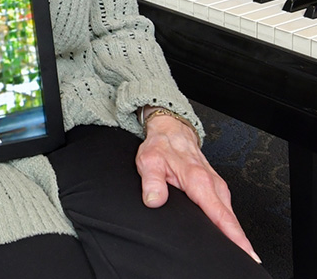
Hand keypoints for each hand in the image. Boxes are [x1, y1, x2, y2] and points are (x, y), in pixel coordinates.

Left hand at [135, 112, 260, 262]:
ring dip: (233, 234)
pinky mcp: (217, 188)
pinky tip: (225, 237)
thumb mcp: (149, 162)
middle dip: (238, 243)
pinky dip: (229, 225)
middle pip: (231, 221)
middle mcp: (213, 185)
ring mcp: (218, 187)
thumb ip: (151, 182)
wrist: (171, 131)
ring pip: (230, 216)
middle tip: (240, 262)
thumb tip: (154, 200)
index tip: (246, 254)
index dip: (235, 237)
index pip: (221, 216)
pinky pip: (226, 210)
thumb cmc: (161, 147)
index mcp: (199, 181)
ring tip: (233, 254)